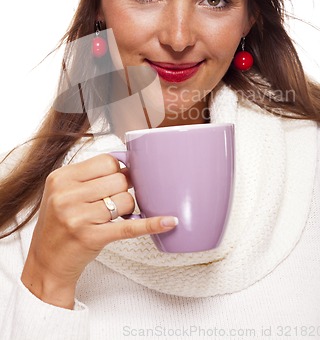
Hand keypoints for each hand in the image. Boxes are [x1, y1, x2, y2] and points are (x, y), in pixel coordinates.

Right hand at [21, 154, 177, 308]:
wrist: (46, 262)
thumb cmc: (59, 224)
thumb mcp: (63, 192)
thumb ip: (89, 176)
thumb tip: (128, 163)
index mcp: (61, 178)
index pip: (106, 161)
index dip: (119, 169)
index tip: (119, 178)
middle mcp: (67, 195)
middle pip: (119, 179)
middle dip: (123, 190)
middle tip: (114, 201)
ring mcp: (78, 217)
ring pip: (126, 200)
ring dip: (126, 209)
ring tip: (112, 216)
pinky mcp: (92, 237)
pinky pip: (129, 227)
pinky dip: (151, 224)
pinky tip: (168, 222)